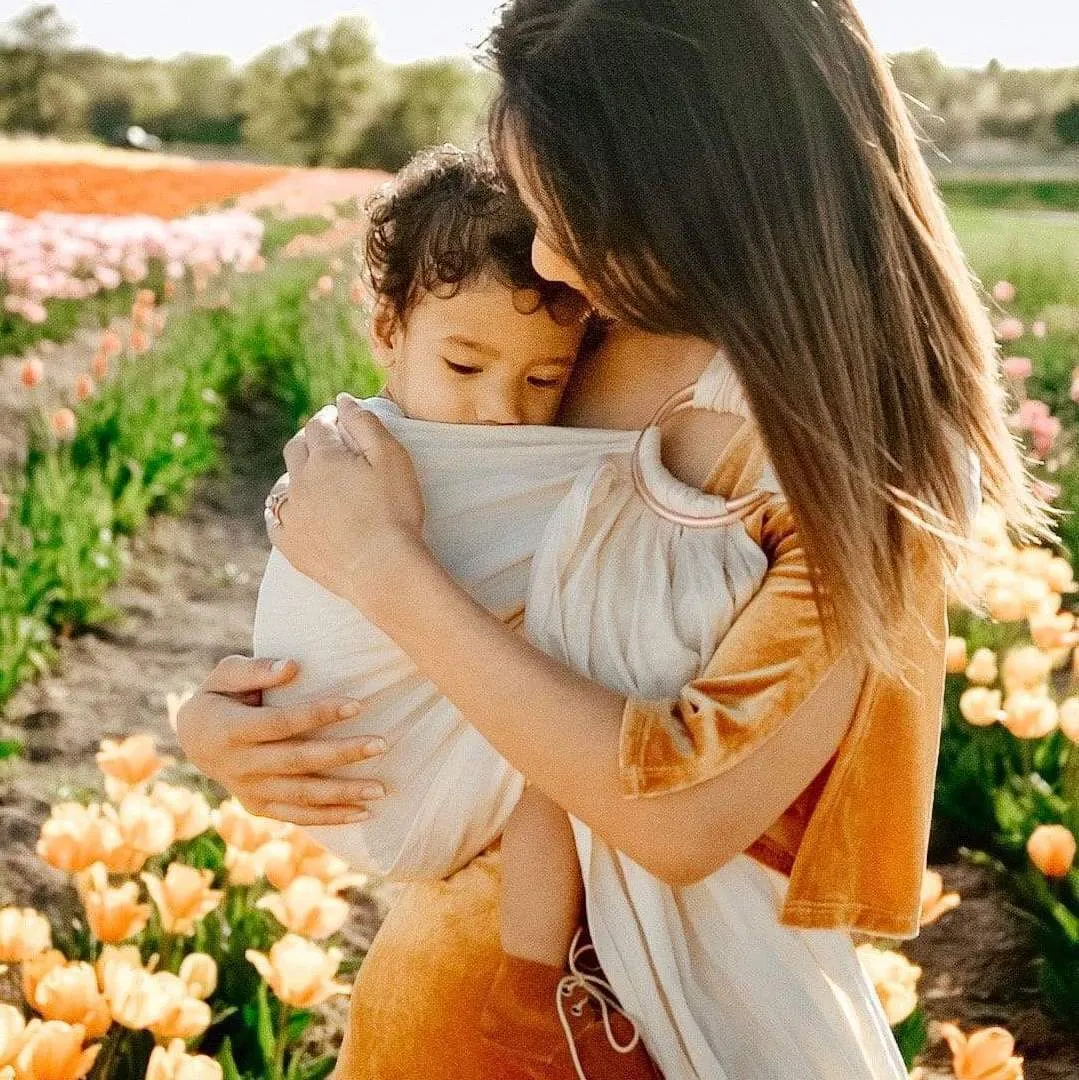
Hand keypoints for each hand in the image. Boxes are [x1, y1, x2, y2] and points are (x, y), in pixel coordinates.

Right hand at [173, 654, 388, 824]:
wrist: (193, 740)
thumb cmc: (219, 696)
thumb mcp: (225, 674)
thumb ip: (256, 670)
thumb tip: (292, 666)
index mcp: (230, 730)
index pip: (280, 723)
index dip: (318, 714)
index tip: (357, 705)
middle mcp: (240, 765)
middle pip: (298, 761)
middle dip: (342, 754)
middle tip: (381, 745)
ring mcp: (249, 790)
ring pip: (301, 796)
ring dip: (343, 794)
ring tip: (380, 789)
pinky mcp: (259, 807)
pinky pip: (297, 815)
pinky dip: (330, 818)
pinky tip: (362, 813)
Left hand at [265, 396, 425, 606]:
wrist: (384, 569)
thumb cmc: (395, 511)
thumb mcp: (392, 458)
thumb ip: (366, 423)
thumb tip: (343, 400)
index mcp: (324, 458)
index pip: (319, 425)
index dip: (329, 417)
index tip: (339, 418)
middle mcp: (300, 483)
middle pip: (295, 449)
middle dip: (308, 440)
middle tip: (325, 443)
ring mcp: (292, 516)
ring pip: (281, 485)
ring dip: (294, 475)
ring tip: (310, 479)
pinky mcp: (291, 546)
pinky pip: (275, 521)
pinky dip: (281, 511)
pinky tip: (293, 512)